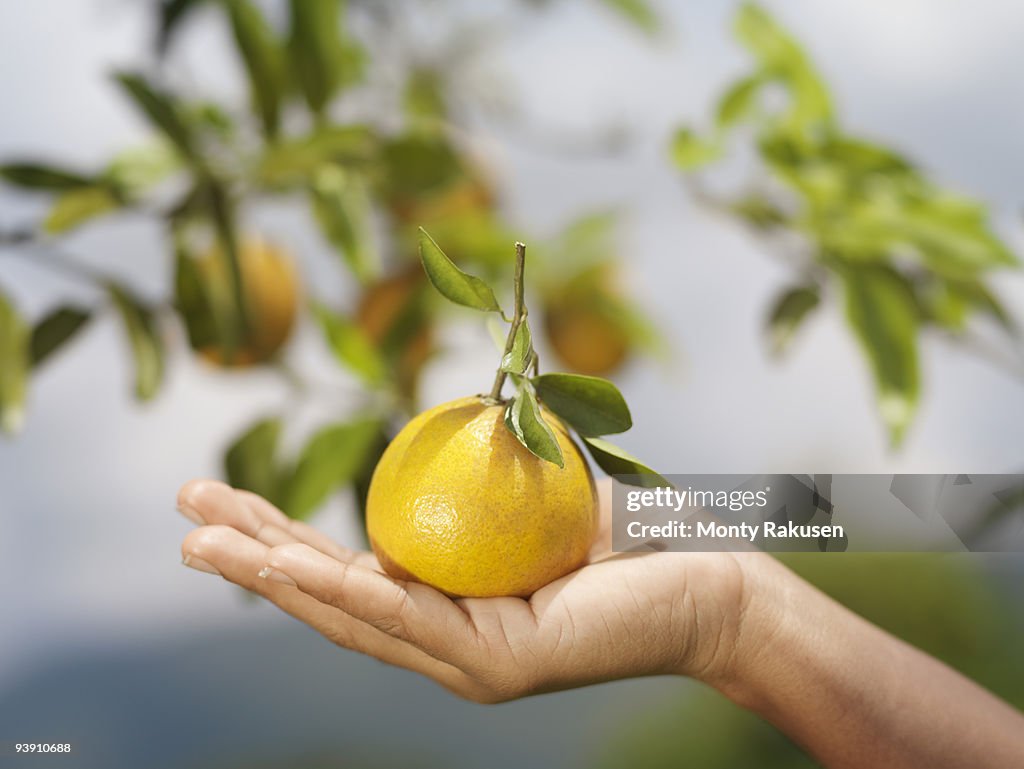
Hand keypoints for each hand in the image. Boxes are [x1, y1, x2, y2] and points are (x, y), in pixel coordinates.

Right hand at [177, 479, 764, 702]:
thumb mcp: (535, 491)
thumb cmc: (632, 532)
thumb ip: (482, 471)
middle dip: (253, 560)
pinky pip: (407, 617)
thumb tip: (446, 419)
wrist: (713, 578)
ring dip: (271, 579)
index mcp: (450, 607)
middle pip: (332, 601)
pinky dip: (342, 588)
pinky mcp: (496, 666)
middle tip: (182, 522)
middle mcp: (448, 643)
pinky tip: (286, 566)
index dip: (281, 542)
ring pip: (352, 616)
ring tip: (201, 544)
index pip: (351, 575)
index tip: (224, 504)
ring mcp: (467, 663)